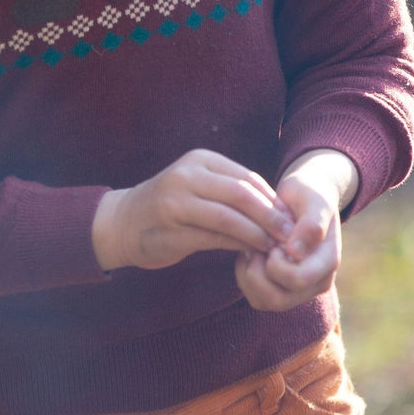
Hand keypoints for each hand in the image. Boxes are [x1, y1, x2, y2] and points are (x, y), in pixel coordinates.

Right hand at [92, 149, 293, 271]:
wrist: (122, 222)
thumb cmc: (170, 205)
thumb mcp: (198, 186)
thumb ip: (231, 192)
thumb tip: (277, 210)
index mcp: (199, 160)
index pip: (246, 177)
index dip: (272, 199)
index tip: (291, 219)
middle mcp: (187, 176)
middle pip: (241, 194)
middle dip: (270, 216)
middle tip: (290, 235)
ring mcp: (176, 202)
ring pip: (229, 217)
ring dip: (256, 234)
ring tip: (274, 248)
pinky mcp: (171, 229)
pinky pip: (213, 238)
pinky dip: (236, 246)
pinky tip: (250, 254)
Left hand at [234, 149, 357, 311]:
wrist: (303, 198)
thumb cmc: (309, 194)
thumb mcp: (313, 199)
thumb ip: (311, 224)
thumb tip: (295, 253)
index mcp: (327, 262)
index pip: (298, 280)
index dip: (277, 263)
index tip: (273, 238)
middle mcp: (316, 282)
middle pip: (278, 299)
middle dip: (258, 272)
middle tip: (258, 244)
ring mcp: (299, 289)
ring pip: (264, 302)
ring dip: (250, 275)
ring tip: (253, 248)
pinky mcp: (282, 289)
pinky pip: (256, 298)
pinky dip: (245, 278)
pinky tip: (250, 254)